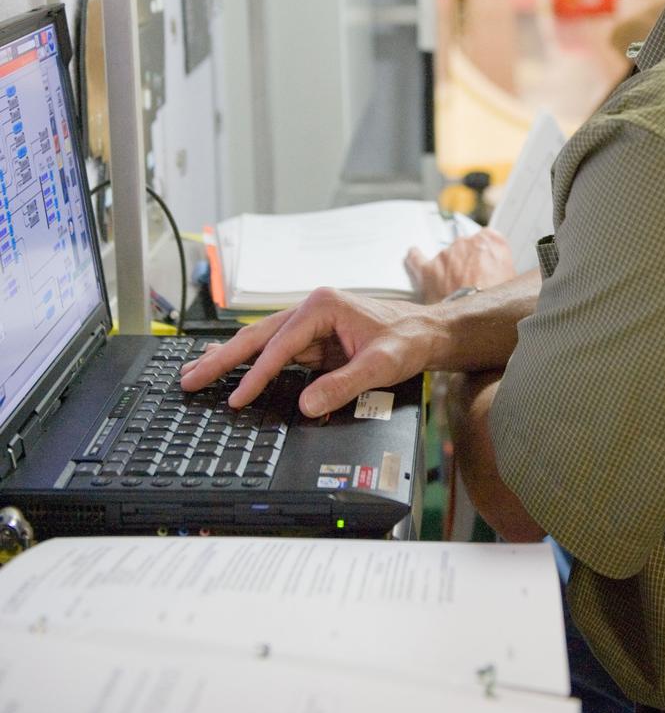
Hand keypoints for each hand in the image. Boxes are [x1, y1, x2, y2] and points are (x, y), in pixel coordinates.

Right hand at [180, 287, 441, 416]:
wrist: (428, 332)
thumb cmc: (408, 340)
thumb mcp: (381, 365)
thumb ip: (343, 384)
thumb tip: (305, 405)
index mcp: (322, 306)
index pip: (279, 345)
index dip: (256, 374)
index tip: (236, 398)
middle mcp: (310, 309)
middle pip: (257, 336)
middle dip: (221, 358)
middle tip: (188, 378)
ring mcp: (310, 324)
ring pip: (260, 343)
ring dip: (228, 359)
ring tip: (193, 374)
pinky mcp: (313, 340)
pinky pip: (275, 353)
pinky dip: (249, 363)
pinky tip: (226, 368)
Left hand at [404, 228, 515, 303]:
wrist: (477, 318)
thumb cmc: (497, 302)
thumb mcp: (512, 282)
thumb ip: (502, 270)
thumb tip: (499, 279)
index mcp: (491, 240)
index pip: (487, 241)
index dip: (486, 258)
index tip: (487, 269)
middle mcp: (466, 242)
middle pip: (464, 249)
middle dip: (467, 265)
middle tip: (473, 286)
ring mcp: (446, 255)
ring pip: (445, 259)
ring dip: (448, 272)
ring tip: (456, 293)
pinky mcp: (429, 270)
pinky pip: (417, 259)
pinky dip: (414, 258)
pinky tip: (413, 256)